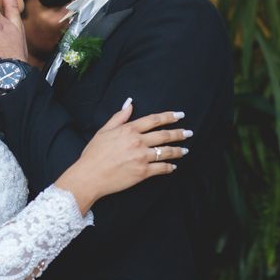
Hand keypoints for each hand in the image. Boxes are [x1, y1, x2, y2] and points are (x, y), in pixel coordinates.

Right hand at [55, 101, 190, 213]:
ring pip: (166, 152)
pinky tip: (173, 167)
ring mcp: (141, 157)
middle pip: (164, 135)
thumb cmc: (94, 153)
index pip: (154, 120)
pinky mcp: (142, 172)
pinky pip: (161, 168)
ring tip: (185, 150)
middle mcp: (138, 142)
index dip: (169, 117)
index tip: (179, 115)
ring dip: (178, 150)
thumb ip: (119, 117)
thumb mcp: (104, 131)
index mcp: (129, 130)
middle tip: (189, 133)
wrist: (90, 175)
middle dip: (179, 133)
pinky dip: (169, 167)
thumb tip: (130, 104)